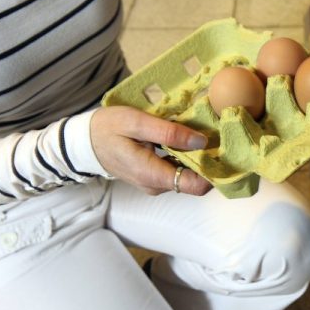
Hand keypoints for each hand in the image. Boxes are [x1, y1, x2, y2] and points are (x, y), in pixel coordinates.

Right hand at [90, 106, 211, 195]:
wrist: (85, 140)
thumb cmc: (109, 127)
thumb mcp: (136, 122)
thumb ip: (169, 133)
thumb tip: (202, 141)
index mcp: (153, 175)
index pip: (196, 186)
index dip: (214, 169)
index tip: (225, 148)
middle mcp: (157, 185)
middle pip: (196, 181)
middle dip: (209, 160)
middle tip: (219, 135)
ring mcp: (155, 183)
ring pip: (188, 175)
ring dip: (199, 157)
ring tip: (205, 133)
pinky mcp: (154, 177)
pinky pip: (178, 170)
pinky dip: (187, 156)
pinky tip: (189, 139)